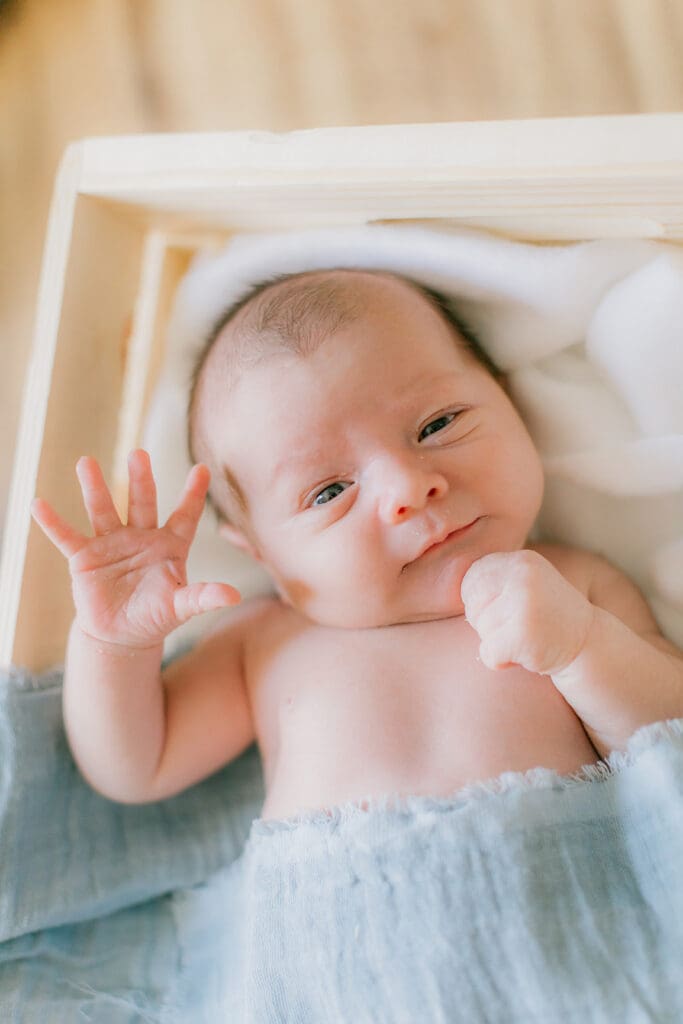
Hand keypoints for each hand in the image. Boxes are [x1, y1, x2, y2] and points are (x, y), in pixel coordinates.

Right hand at [31, 450, 240, 648]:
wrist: (122, 634)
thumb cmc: (156, 615)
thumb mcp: (181, 606)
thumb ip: (204, 597)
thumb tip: (234, 596)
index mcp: (169, 545)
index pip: (185, 516)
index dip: (193, 494)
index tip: (203, 469)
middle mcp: (140, 537)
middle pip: (142, 502)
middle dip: (140, 480)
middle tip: (139, 454)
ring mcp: (111, 544)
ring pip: (103, 510)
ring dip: (94, 488)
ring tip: (85, 461)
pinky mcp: (85, 558)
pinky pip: (67, 537)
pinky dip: (53, 523)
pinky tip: (40, 504)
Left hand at [460, 550, 594, 675]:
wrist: (588, 644)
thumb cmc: (546, 616)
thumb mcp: (524, 583)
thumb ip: (492, 579)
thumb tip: (437, 578)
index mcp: (520, 560)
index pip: (470, 580)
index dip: (480, 603)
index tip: (504, 611)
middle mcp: (523, 576)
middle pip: (472, 607)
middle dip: (486, 625)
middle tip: (517, 627)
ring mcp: (525, 604)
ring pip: (481, 632)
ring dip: (498, 643)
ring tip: (526, 637)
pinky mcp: (525, 635)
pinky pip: (489, 654)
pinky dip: (501, 662)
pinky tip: (526, 654)